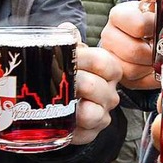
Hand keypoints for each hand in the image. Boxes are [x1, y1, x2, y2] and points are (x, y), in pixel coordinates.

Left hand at [66, 24, 121, 144]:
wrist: (66, 104)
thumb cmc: (71, 75)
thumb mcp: (72, 55)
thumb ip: (69, 41)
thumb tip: (66, 28)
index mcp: (109, 70)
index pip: (103, 62)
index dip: (82, 58)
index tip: (62, 55)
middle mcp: (110, 94)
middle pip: (96, 87)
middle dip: (72, 82)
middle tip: (52, 79)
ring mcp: (102, 115)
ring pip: (91, 113)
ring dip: (70, 107)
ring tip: (54, 100)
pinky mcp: (92, 133)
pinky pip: (83, 133)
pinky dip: (69, 128)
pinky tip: (57, 120)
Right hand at [100, 0, 159, 89]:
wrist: (149, 38)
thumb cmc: (154, 20)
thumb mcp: (157, 4)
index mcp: (118, 15)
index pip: (139, 26)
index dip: (155, 30)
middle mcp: (108, 36)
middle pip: (134, 51)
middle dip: (153, 53)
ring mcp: (109, 57)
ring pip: (131, 70)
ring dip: (150, 67)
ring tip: (158, 59)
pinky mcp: (116, 76)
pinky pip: (133, 83)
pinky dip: (148, 78)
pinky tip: (154, 70)